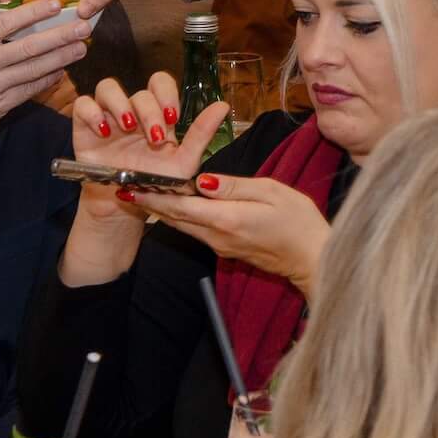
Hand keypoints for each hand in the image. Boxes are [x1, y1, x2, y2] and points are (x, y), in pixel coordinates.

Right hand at [0, 1, 95, 158]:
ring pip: (34, 69)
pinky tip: (61, 72)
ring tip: (81, 47)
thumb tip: (6, 21)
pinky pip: (28, 91)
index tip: (56, 5)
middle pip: (29, 46)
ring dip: (62, 58)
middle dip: (61, 35)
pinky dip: (47, 80)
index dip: (34, 12)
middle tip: (84, 26)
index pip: (7, 22)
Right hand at [58, 76, 229, 285]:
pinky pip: (83, 104)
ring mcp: (108, 116)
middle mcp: (133, 110)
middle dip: (149, 110)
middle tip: (155, 136)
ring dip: (120, 104)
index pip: (160, 83)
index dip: (166, 93)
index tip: (173, 118)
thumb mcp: (183, 162)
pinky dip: (92, 113)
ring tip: (128, 128)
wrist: (125, 203)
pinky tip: (104, 132)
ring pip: (108, 87)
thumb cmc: (156, 181)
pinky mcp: (84, 126)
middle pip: (140, 90)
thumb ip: (201, 134)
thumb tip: (223, 106)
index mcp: (157, 114)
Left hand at [134, 174, 331, 296]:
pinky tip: (174, 207)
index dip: (153, 196)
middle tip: (125, 187)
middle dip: (150, 202)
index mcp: (226, 218)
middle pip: (175, 218)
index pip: (180, 206)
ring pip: (183, 225)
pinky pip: (196, 230)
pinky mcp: (226, 247)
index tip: (130, 187)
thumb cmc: (298, 221)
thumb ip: (234, 186)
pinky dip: (180, 217)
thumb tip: (202, 181)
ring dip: (163, 210)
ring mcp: (220, 244)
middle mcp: (216, 235)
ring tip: (142, 194)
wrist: (311, 257)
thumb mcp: (271, 192)